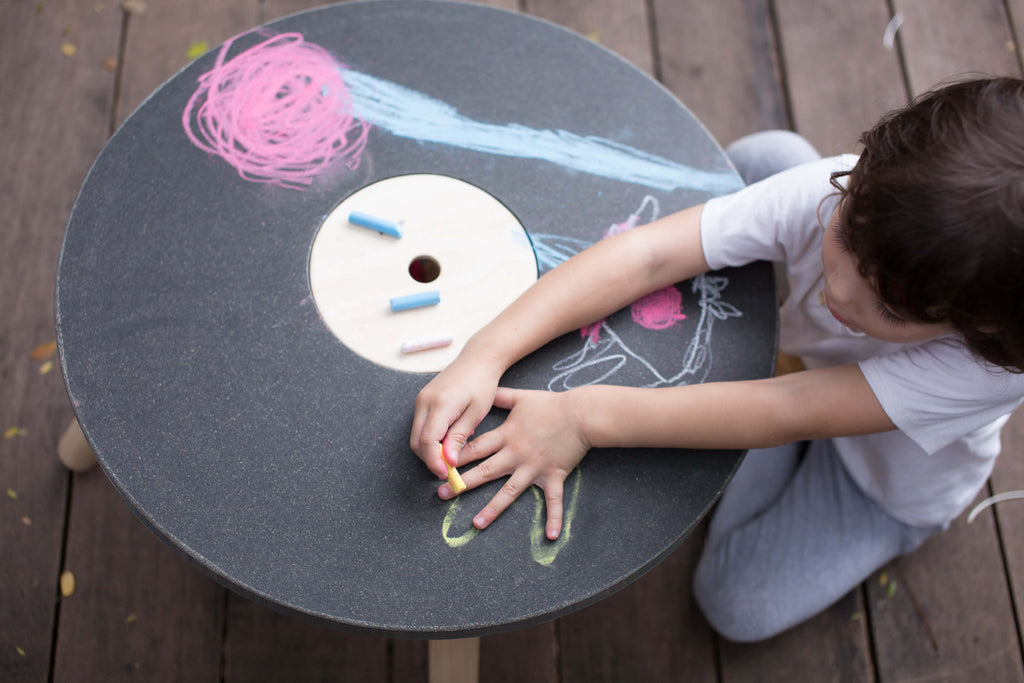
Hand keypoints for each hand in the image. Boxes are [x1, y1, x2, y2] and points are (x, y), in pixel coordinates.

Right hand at [410, 349, 504, 479]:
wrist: (477, 359)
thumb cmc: (482, 384)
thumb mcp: (476, 412)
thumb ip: (460, 436)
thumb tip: (449, 460)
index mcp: (440, 404)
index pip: (427, 441)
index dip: (434, 462)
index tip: (446, 474)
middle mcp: (424, 402)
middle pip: (416, 442)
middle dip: (430, 459)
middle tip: (449, 469)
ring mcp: (420, 399)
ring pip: (416, 435)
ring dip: (430, 449)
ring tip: (452, 452)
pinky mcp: (422, 399)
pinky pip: (420, 425)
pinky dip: (430, 437)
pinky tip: (449, 437)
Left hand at [439, 387, 589, 539]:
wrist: (581, 413)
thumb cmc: (551, 404)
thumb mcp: (520, 397)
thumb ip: (500, 396)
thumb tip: (484, 391)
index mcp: (506, 435)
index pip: (474, 448)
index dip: (454, 456)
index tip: (437, 465)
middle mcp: (516, 454)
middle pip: (485, 471)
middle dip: (461, 483)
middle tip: (441, 495)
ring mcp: (534, 468)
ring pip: (509, 491)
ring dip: (492, 509)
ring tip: (476, 524)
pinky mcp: (553, 476)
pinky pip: (554, 500)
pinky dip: (553, 518)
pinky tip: (550, 536)